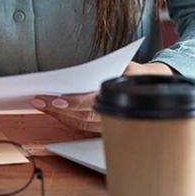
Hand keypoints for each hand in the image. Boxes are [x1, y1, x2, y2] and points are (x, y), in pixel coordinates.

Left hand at [31, 61, 175, 132]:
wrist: (157, 88)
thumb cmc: (138, 75)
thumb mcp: (127, 66)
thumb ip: (108, 71)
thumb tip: (85, 72)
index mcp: (120, 98)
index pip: (92, 103)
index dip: (73, 103)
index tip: (56, 99)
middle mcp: (115, 116)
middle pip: (81, 117)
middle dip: (56, 110)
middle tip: (37, 100)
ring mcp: (110, 125)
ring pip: (79, 125)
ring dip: (57, 116)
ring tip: (39, 104)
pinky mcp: (104, 129)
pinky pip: (82, 127)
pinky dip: (65, 119)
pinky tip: (52, 111)